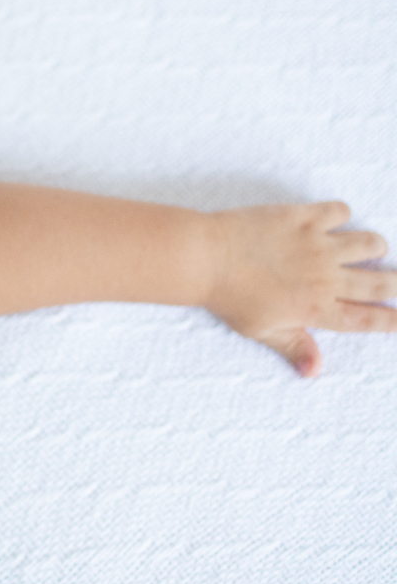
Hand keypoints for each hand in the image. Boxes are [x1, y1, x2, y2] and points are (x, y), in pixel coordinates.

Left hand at [206, 201, 396, 376]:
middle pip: (378, 283)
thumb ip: (294, 347)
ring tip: (371, 247)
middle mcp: (325, 278)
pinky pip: (339, 211)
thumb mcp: (261, 330)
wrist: (206, 259)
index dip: (390, 321)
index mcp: (315, 309)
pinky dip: (342, 214)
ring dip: (374, 246)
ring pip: (367, 243)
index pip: (365, 319)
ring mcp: (317, 245)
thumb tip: (315, 372)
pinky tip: (334, 218)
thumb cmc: (228, 298)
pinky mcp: (304, 218)